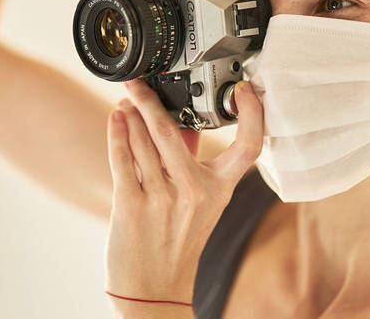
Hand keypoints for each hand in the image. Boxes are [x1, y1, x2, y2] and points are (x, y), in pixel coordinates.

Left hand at [103, 78, 262, 315]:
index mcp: (219, 190)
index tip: (245, 90)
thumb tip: (181, 121)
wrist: (155, 289)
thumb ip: (192, 160)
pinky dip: (117, 133)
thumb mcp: (200, 202)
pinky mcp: (132, 205)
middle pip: (171, 131)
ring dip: (131, 114)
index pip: (249, 147)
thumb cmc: (177, 241)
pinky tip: (116, 118)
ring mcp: (162, 198)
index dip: (253, 114)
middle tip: (139, 81)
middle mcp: (194, 192)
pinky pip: (123, 159)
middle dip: (150, 100)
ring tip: (126, 99)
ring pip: (143, 141)